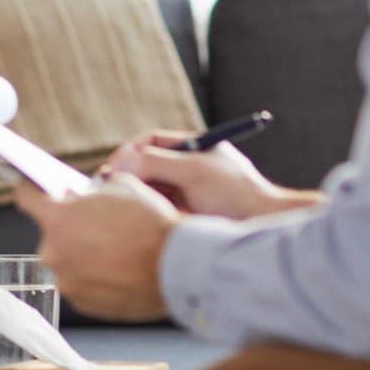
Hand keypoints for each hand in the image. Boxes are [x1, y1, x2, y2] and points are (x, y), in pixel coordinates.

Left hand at [13, 176, 177, 320]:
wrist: (179, 266)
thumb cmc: (151, 224)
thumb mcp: (121, 187)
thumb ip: (91, 192)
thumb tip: (84, 196)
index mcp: (56, 218)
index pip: (25, 197)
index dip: (31, 191)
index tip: (33, 191)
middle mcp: (53, 252)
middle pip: (52, 235)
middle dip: (70, 230)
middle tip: (99, 229)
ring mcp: (67, 282)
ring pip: (68, 263)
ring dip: (84, 257)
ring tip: (117, 255)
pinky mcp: (84, 305)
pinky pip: (83, 286)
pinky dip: (96, 280)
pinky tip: (121, 274)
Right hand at [102, 131, 298, 220]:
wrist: (264, 228)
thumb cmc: (235, 194)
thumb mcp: (192, 171)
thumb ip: (154, 162)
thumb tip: (118, 163)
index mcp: (193, 148)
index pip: (149, 142)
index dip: (127, 152)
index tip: (112, 168)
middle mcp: (188, 167)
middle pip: (145, 165)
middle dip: (126, 175)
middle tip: (106, 189)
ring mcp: (187, 192)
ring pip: (148, 188)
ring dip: (133, 194)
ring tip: (118, 205)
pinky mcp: (186, 215)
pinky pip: (156, 208)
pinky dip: (144, 210)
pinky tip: (135, 219)